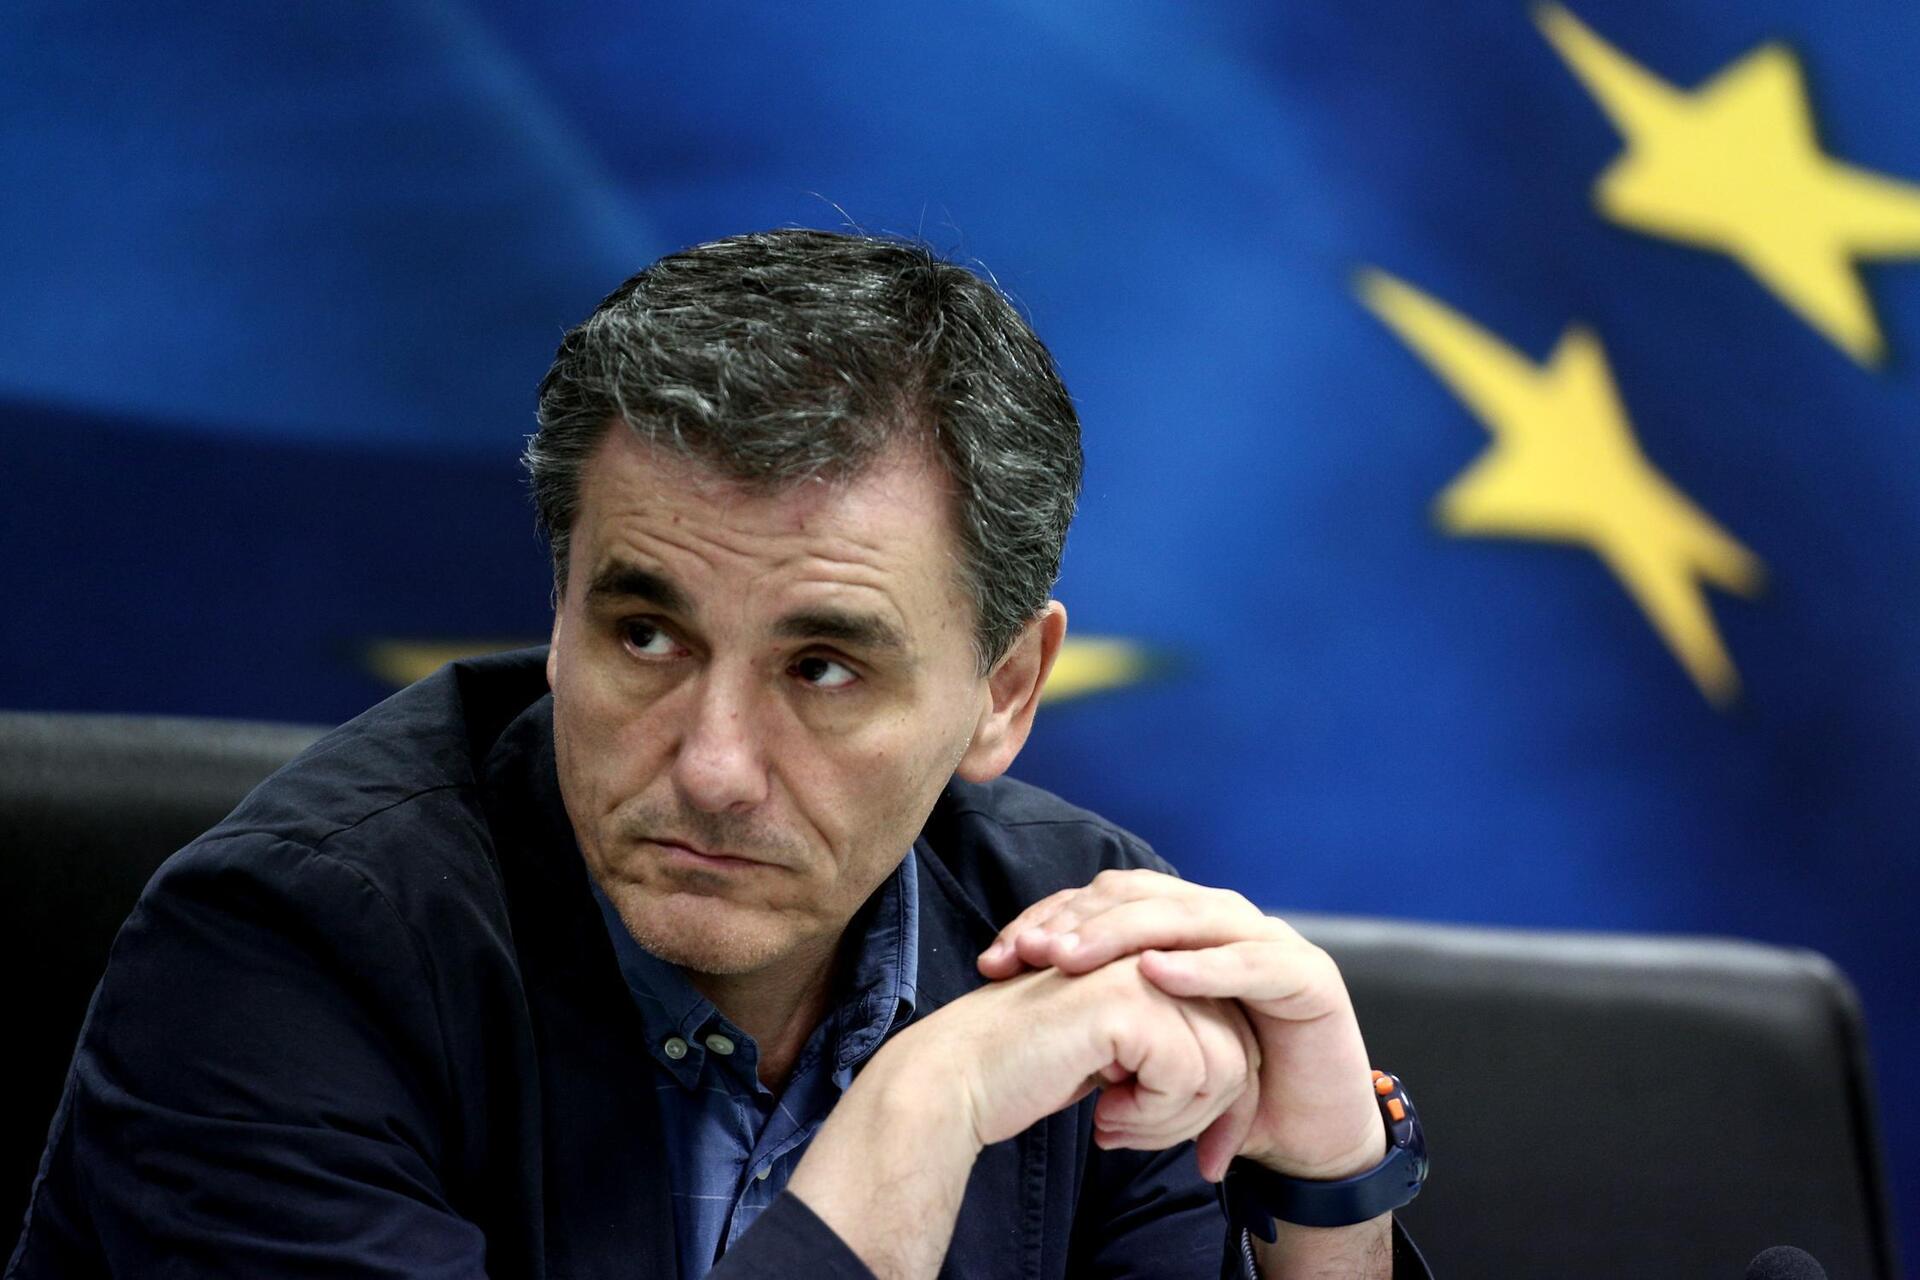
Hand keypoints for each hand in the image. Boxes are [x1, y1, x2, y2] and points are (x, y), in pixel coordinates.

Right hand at [787, 956, 1258, 1279]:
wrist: (959, 1077)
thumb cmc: (1030, 1068)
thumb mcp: (1121, 1054)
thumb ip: (1175, 1045)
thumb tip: (1245, 1078)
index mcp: (1153, 956)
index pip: (1235, 1032)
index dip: (1229, 1105)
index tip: (1205, 1158)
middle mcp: (1154, 951)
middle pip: (1240, 1051)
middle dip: (1206, 1118)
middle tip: (1136, 1136)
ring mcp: (1143, 969)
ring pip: (1224, 1067)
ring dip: (1173, 1120)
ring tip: (1116, 1122)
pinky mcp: (1130, 1000)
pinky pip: (1189, 1077)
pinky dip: (1152, 1115)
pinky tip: (1103, 1113)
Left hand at [976, 870, 1385, 1182]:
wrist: (1305, 1131)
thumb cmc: (1221, 1082)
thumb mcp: (1143, 1040)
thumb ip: (1092, 1007)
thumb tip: (1005, 992)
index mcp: (1183, 925)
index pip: (1106, 899)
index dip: (1051, 919)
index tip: (998, 958)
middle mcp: (1223, 919)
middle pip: (1142, 896)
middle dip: (1079, 921)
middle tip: (1032, 953)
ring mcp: (1269, 939)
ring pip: (1189, 916)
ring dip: (1126, 934)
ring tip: (1074, 959)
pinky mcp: (1308, 976)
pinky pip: (1250, 961)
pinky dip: (1201, 965)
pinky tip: (1155, 974)